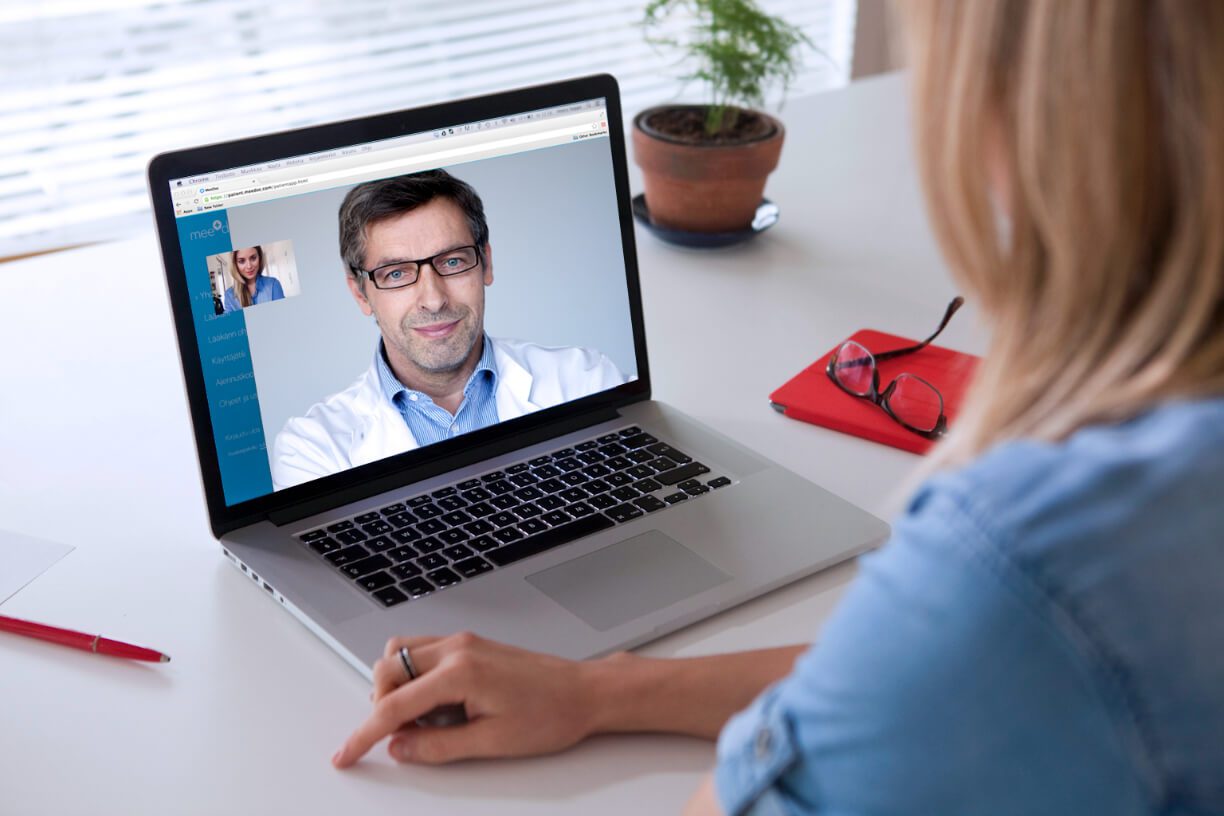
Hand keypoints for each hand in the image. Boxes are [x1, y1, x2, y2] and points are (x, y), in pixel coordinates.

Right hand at [332, 632, 598, 766]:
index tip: (347, 754)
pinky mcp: (471, 644)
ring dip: (394, 685)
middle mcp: (457, 648)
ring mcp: (463, 642)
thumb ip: (438, 746)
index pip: (393, 706)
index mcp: (460, 673)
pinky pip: (422, 650)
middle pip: (387, 668)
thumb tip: (400, 748)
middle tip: (396, 737)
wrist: (584, 691)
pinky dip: (412, 674)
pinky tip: (432, 703)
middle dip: (379, 704)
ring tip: (416, 720)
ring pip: (401, 652)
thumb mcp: (492, 742)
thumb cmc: (550, 714)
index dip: (363, 735)